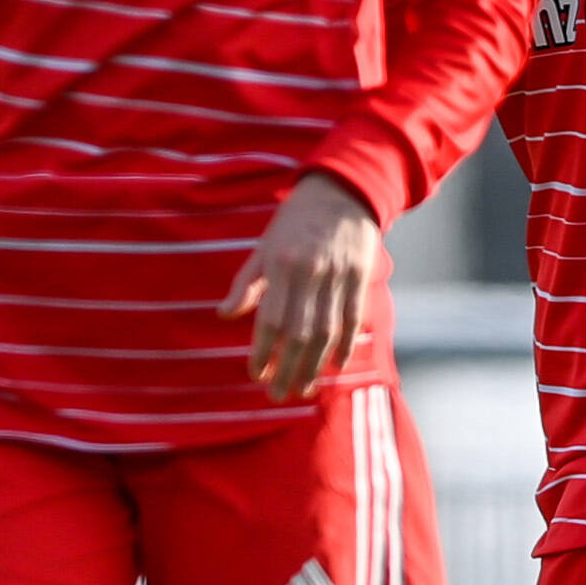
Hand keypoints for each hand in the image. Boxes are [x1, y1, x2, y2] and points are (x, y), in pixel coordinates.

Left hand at [221, 173, 382, 400]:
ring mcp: (339, 275)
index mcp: (282, 264)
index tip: (255, 374)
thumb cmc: (296, 220)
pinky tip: (335, 366)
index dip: (262, 350)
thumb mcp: (264, 245)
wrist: (343, 189)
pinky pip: (354, 318)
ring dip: (315, 365)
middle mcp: (310, 272)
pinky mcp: (360, 275)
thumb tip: (224, 315)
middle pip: (299, 333)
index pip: (270, 318)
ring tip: (304, 389)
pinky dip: (345, 345)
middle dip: (288, 368)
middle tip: (278, 395)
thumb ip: (246, 282)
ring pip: (327, 331)